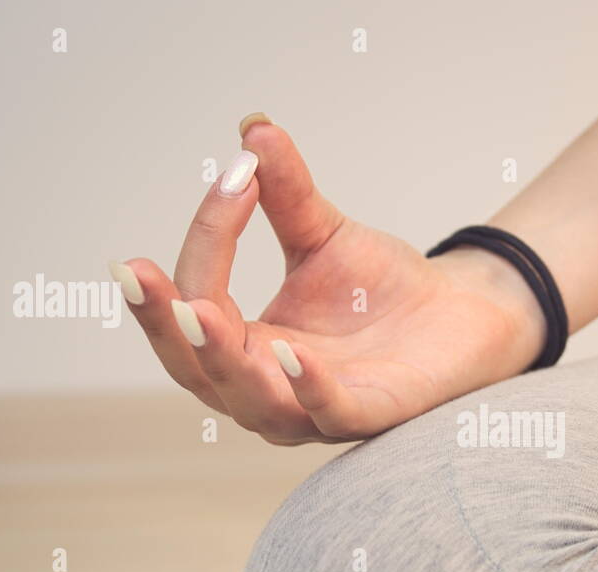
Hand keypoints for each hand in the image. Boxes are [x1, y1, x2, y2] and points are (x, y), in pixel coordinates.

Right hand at [115, 119, 544, 443]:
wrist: (460, 317)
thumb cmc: (382, 289)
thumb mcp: (324, 235)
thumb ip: (285, 194)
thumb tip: (254, 129)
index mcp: (243, 347)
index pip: (197, 303)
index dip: (206, 241)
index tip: (231, 176)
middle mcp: (264, 388)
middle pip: (195, 368)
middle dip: (163, 323)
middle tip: (138, 274)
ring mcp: (312, 411)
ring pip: (248, 401)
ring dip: (221, 358)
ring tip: (198, 310)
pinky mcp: (368, 416)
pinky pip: (328, 412)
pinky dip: (306, 386)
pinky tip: (291, 351)